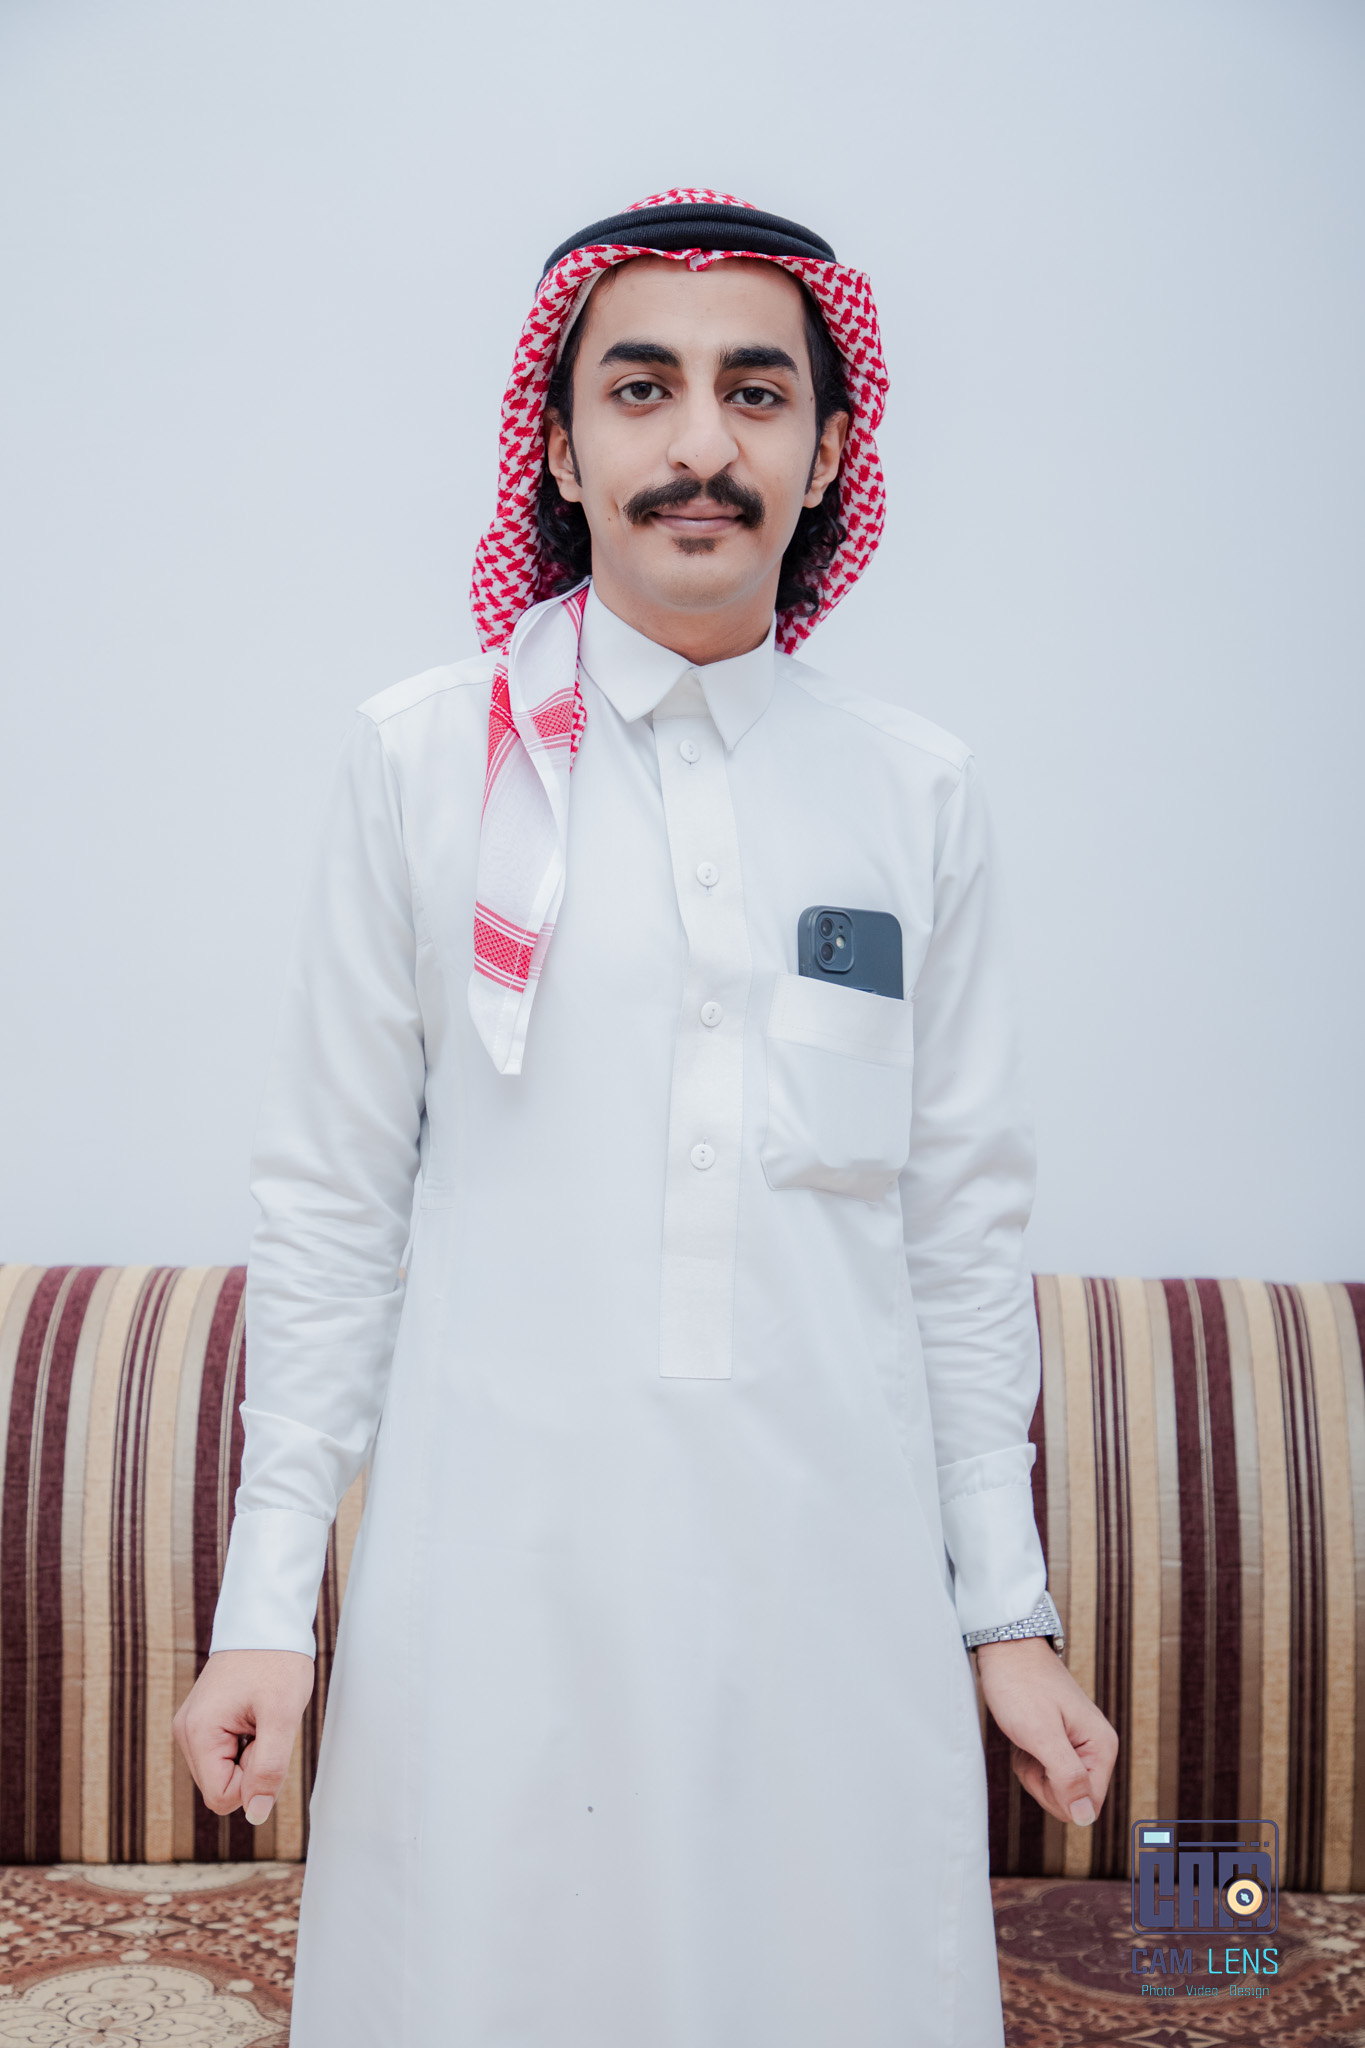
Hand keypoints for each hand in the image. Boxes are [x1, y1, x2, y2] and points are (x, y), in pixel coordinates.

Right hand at [173, 1650, 314, 1825]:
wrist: (268, 1620)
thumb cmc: (277, 1660)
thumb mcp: (282, 1715)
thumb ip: (269, 1768)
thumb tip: (255, 1813)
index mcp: (198, 1733)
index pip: (222, 1797)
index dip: (254, 1779)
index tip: (266, 1739)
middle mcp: (186, 1732)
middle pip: (222, 1785)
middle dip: (251, 1765)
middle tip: (266, 1723)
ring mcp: (192, 1726)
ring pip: (225, 1770)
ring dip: (250, 1752)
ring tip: (260, 1714)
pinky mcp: (203, 1721)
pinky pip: (225, 1752)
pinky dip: (246, 1740)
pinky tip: (253, 1712)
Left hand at [972, 1635, 1118, 1827]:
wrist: (1005, 1647)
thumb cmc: (1021, 1684)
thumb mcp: (1041, 1733)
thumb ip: (1067, 1776)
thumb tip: (1085, 1817)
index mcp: (1102, 1747)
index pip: (1087, 1806)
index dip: (1056, 1794)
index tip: (1040, 1762)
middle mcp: (1096, 1748)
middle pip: (1071, 1800)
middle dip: (1042, 1782)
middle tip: (1030, 1747)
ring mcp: (1078, 1746)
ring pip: (1055, 1789)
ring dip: (1032, 1771)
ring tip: (1026, 1737)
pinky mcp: (1060, 1743)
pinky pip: (1045, 1773)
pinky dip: (1028, 1760)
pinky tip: (1024, 1735)